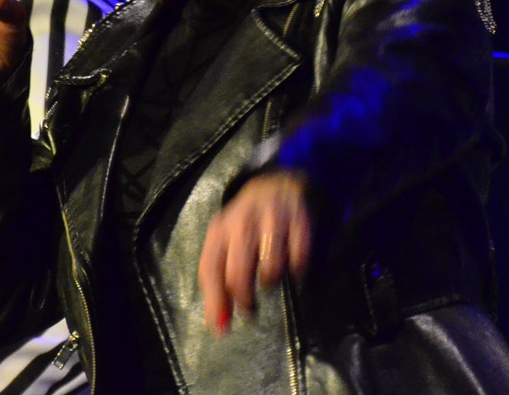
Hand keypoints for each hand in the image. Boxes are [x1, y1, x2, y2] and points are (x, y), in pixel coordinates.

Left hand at [198, 170, 314, 335]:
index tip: (222, 327)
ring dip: (270, 281)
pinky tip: (294, 268)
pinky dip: (297, 269)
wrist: (283, 180)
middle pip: (238, 270)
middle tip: (250, 311)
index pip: (210, 267)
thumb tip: (219, 325)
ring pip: (269, 265)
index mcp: (220, 228)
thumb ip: (220, 279)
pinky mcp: (299, 217)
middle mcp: (242, 221)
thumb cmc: (249, 221)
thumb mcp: (228, 241)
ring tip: (270, 280)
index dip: (215, 300)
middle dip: (244, 298)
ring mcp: (271, 217)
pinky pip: (298, 257)